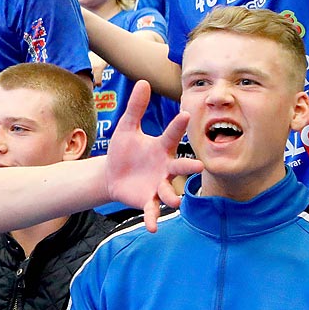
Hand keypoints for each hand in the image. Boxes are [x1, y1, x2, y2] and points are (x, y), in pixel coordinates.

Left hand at [103, 82, 199, 230]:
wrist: (110, 174)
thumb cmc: (124, 150)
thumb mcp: (126, 128)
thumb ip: (136, 107)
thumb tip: (143, 81)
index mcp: (161, 147)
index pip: (171, 134)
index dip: (178, 125)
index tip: (185, 114)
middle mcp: (165, 167)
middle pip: (180, 166)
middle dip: (189, 166)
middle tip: (198, 166)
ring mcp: (158, 185)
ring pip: (170, 192)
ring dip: (173, 197)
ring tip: (175, 202)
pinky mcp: (147, 201)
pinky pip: (152, 211)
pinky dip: (152, 219)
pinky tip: (152, 228)